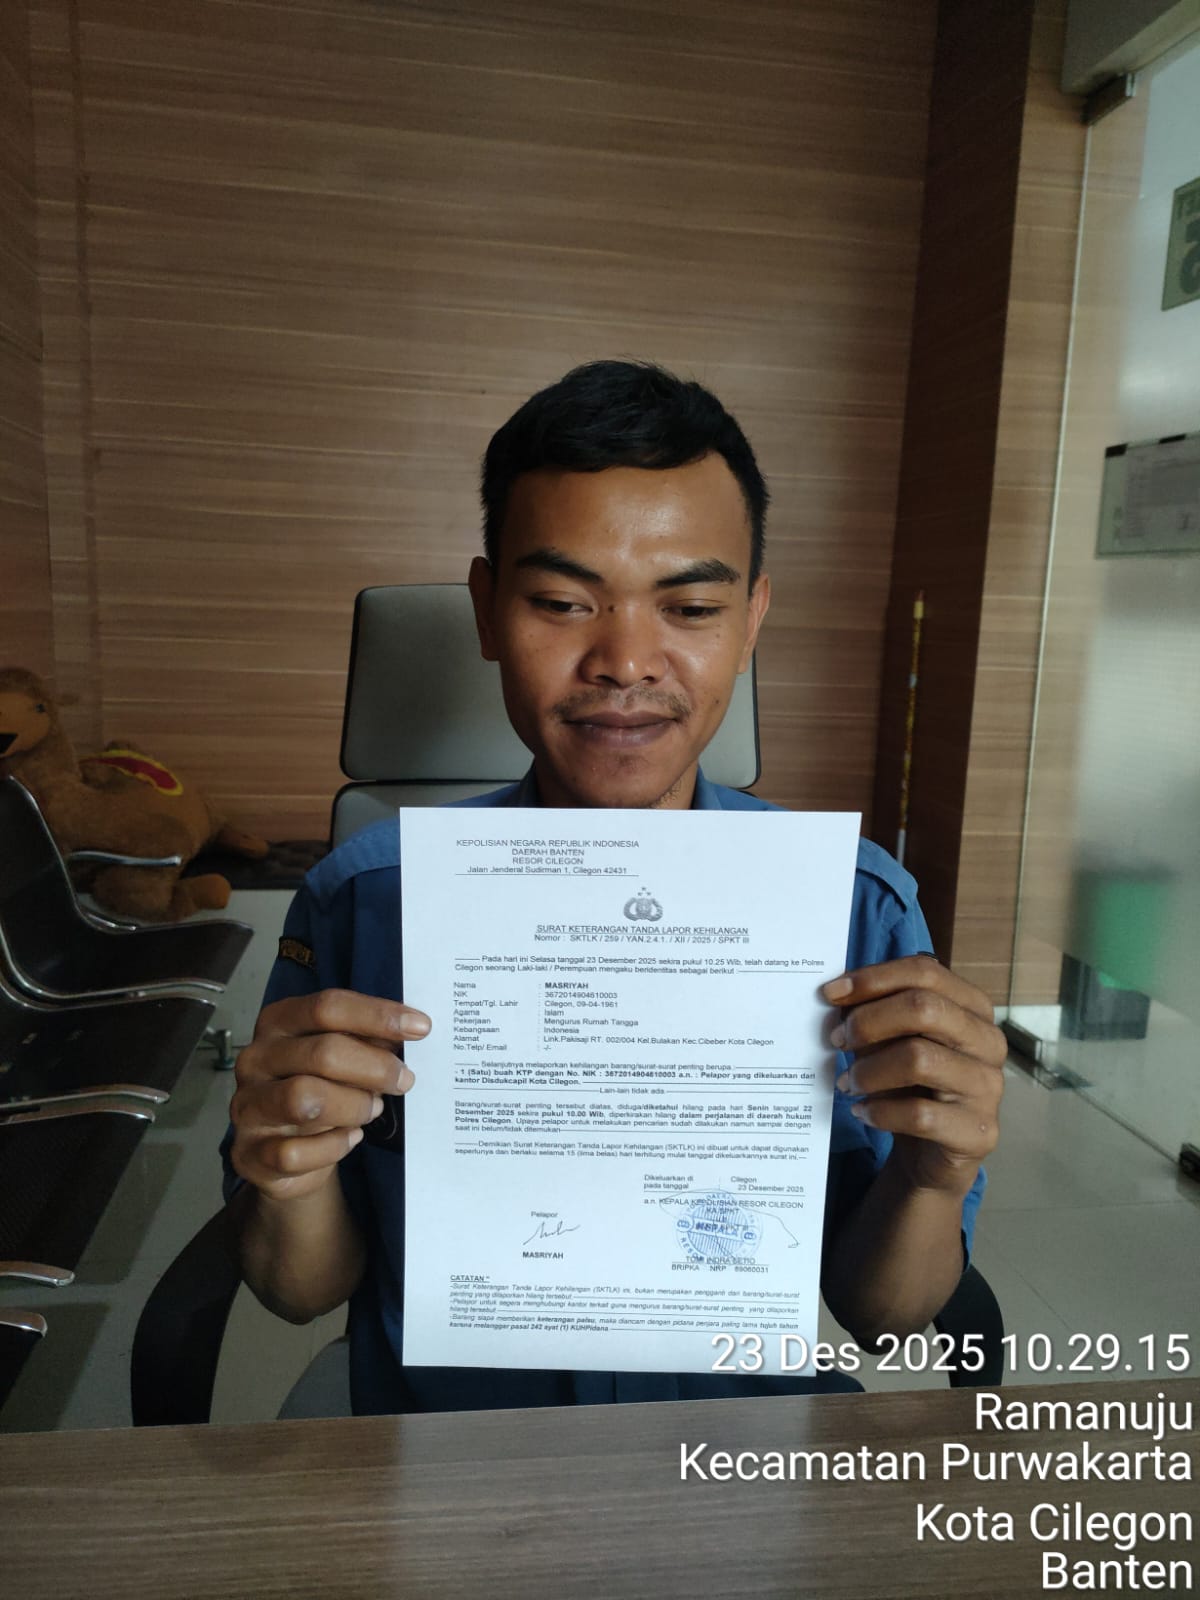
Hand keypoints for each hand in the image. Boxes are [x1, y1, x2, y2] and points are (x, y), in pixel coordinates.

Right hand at [230, 989, 430, 1201]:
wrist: (282, 1152)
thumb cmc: (319, 1089)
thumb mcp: (340, 1057)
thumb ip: (365, 1040)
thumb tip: (409, 1028)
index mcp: (277, 1023)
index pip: (327, 1007)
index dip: (377, 1015)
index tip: (420, 1027)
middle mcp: (256, 1059)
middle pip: (322, 1052)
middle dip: (375, 1067)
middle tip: (404, 1080)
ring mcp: (248, 1106)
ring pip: (306, 1099)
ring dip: (354, 1106)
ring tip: (373, 1109)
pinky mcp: (251, 1152)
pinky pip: (298, 1152)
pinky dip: (334, 1146)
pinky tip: (350, 1138)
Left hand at [824, 954, 1005, 1198]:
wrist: (932, 1154)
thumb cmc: (912, 1086)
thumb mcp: (891, 1043)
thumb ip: (873, 1015)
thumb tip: (837, 995)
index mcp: (972, 1007)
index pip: (925, 973)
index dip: (873, 978)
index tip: (830, 993)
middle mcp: (988, 1041)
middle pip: (923, 1008)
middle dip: (868, 1021)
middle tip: (837, 1040)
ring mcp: (988, 1087)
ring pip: (919, 1060)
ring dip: (869, 1070)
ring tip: (846, 1083)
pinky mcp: (978, 1132)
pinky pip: (920, 1115)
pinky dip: (880, 1112)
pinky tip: (863, 1112)